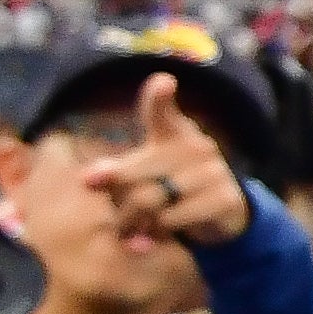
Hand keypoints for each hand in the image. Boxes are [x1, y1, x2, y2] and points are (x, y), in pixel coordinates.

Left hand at [75, 73, 251, 248]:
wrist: (220, 216)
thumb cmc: (170, 189)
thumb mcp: (142, 177)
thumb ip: (114, 174)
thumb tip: (88, 178)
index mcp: (174, 133)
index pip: (162, 112)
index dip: (159, 98)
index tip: (163, 82)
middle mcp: (197, 145)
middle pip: (134, 175)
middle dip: (120, 203)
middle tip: (120, 220)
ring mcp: (214, 171)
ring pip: (151, 201)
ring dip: (138, 222)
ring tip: (143, 228)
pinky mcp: (224, 198)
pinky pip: (172, 219)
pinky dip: (161, 231)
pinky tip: (168, 229)